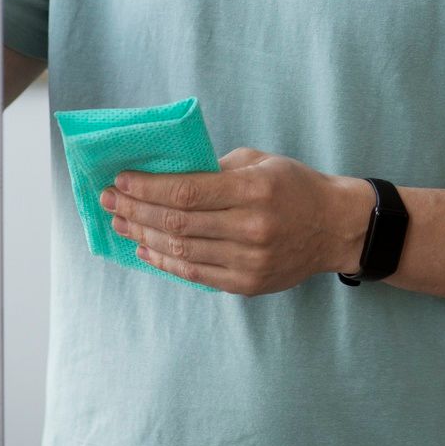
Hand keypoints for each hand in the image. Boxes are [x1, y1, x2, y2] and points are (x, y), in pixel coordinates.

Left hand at [100, 149, 367, 295]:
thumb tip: (164, 174)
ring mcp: (250, 260)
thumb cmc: (294, 186)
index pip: (187, 191)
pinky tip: (145, 248)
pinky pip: (195, 274)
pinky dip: (165, 261)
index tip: (121, 180)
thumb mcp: (260, 162)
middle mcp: (252, 227)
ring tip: (120, 223)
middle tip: (109, 201)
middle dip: (136, 211)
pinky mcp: (247, 284)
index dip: (148, 188)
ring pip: (181, 251)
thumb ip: (216, 169)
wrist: (335, 227)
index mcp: (255, 189)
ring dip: (143, 236)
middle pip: (177, 222)